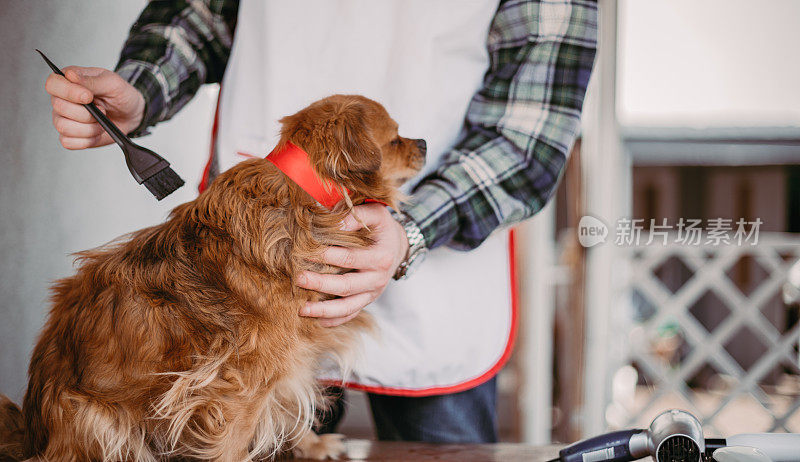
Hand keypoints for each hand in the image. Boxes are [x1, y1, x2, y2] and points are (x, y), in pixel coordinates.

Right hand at [45, 66, 144, 149]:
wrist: (131, 114)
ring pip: (63, 127)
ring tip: (101, 122)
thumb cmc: (120, 95)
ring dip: (88, 128)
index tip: (89, 97)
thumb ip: (91, 80)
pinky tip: (96, 133)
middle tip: (102, 110)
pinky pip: (68, 142)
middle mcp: (62, 100)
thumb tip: (70, 75)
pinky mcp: (70, 136)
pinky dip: (87, 140)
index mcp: (69, 81)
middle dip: (86, 113)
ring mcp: (64, 119)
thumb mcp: (112, 83)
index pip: (53, 84)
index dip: (68, 92)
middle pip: (59, 107)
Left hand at [297, 204, 408, 326]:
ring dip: (324, 310)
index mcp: (381, 257)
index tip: (305, 251)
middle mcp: (378, 279)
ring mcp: (373, 293)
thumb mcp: (376, 214)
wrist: (396, 246)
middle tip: (298, 278)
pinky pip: (351, 314)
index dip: (327, 256)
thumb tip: (335, 222)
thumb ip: (357, 216)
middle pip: (346, 286)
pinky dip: (334, 320)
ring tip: (302, 309)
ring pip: (348, 307)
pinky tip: (317, 320)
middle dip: (321, 284)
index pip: (350, 258)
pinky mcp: (367, 301)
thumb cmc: (381, 228)